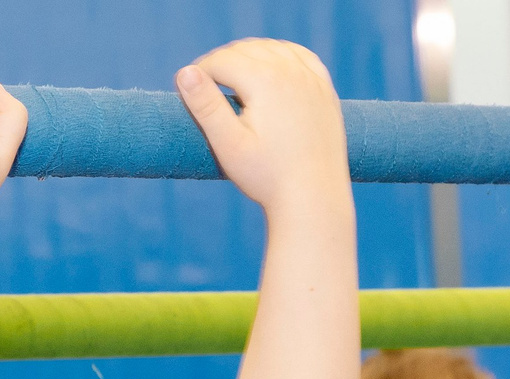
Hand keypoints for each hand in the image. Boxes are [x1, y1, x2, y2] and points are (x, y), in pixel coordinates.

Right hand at [174, 39, 349, 220]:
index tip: (185, 91)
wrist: (314, 198)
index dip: (198, 74)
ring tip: (231, 78)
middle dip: (221, 63)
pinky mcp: (324, 89)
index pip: (221, 61)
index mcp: (265, 80)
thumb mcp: (228, 144)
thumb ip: (205, 106)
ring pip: (272, 49)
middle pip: (245, 50)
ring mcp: (311, 78)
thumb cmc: (267, 177)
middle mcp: (291, 70)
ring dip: (248, 56)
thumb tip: (185, 72)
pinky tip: (270, 67)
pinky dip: (280, 55)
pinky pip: (299, 56)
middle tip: (204, 86)